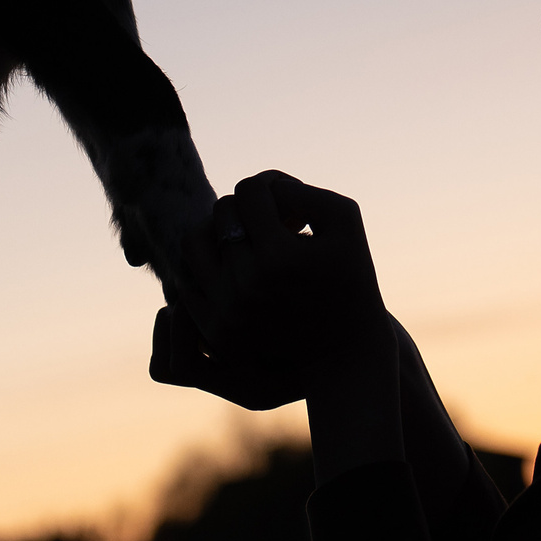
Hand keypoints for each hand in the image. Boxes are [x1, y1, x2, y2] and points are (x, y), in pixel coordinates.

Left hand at [151, 171, 394, 400]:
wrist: (345, 354)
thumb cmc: (350, 279)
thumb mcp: (346, 223)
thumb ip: (304, 192)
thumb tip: (265, 188)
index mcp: (278, 255)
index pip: (250, 190)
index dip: (271, 186)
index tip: (289, 207)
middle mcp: (246, 283)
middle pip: (222, 212)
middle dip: (248, 208)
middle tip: (273, 224)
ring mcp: (226, 310)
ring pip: (195, 241)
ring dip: (218, 231)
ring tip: (245, 241)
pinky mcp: (215, 330)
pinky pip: (189, 280)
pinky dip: (210, 267)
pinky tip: (238, 272)